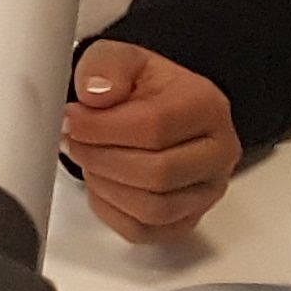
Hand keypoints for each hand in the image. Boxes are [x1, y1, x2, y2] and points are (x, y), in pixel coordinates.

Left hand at [64, 42, 239, 242]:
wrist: (152, 109)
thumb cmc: (142, 88)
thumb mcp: (121, 57)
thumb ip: (106, 65)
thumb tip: (95, 93)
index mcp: (207, 106)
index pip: (155, 126)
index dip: (102, 127)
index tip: (72, 118)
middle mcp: (218, 153)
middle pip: (158, 173)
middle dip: (101, 157)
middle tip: (73, 140)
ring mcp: (206, 192)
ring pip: (153, 209)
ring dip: (106, 185)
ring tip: (89, 158)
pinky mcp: (186, 220)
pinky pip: (144, 232)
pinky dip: (111, 211)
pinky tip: (101, 182)